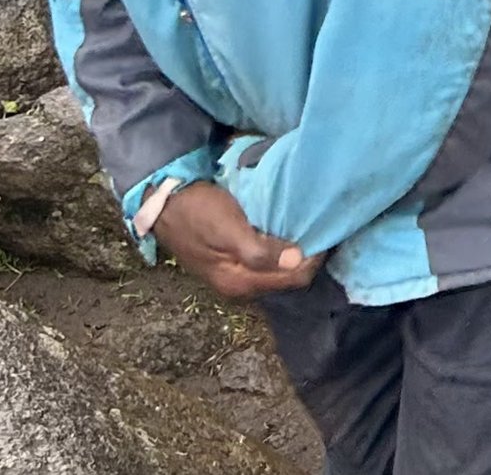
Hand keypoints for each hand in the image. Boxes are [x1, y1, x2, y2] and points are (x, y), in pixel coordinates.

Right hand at [151, 181, 317, 299]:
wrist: (163, 202)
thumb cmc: (197, 211)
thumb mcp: (229, 229)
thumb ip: (260, 251)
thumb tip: (298, 262)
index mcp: (239, 283)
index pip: (293, 280)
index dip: (314, 259)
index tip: (327, 233)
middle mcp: (239, 287)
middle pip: (287, 280)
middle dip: (307, 258)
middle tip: (323, 228)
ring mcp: (234, 275)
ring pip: (277, 271)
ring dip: (294, 253)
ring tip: (308, 227)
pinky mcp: (231, 261)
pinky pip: (266, 261)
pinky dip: (280, 249)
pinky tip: (286, 230)